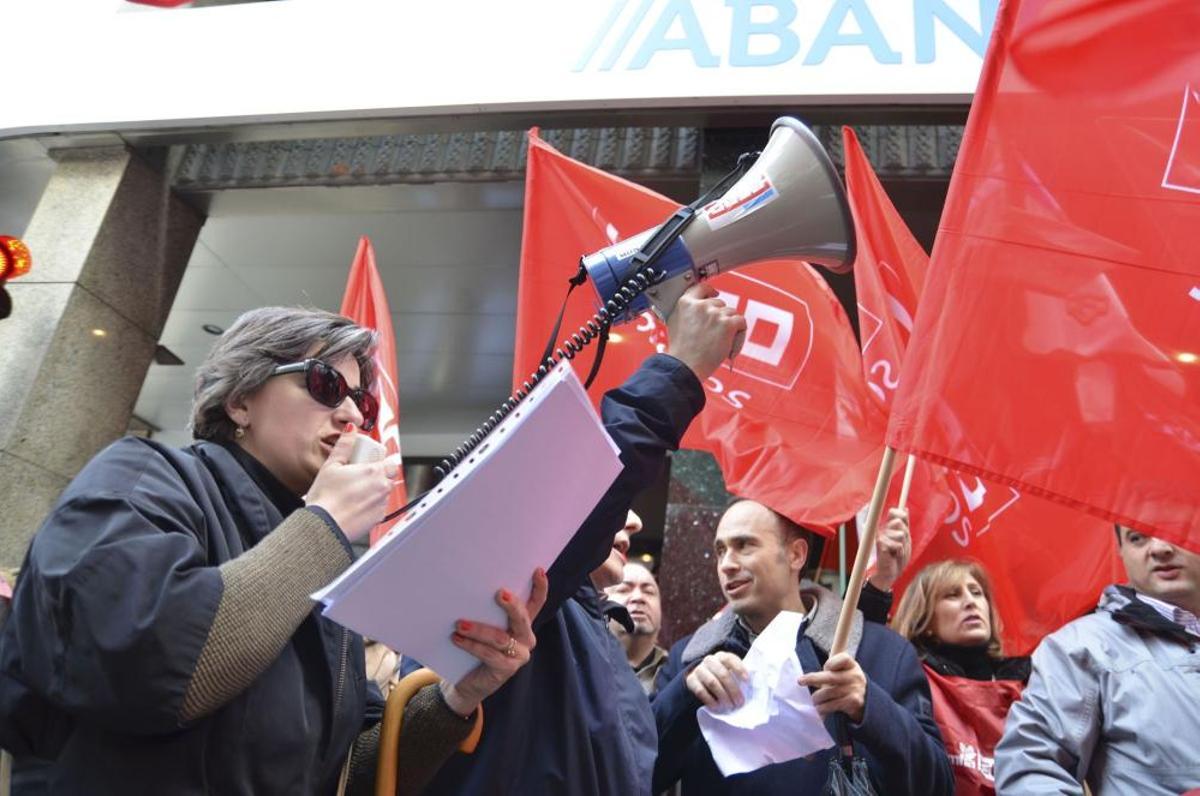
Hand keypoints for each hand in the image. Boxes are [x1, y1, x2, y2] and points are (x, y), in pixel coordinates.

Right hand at [306, 425, 402, 540]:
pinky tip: (355, 505)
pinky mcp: (378, 519)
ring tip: (355, 493)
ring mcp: (382, 504)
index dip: (381, 462)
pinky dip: (372, 505)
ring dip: (375, 491)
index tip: (370, 464)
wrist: (324, 527)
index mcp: (374, 471)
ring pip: (385, 493)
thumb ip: (344, 445)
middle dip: (378, 476)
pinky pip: (380, 508)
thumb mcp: (331, 466)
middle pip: (389, 477)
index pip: (390, 462)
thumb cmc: (325, 498)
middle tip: (360, 478)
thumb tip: (351, 430)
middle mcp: (382, 487)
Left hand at [439, 567, 549, 716]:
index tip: (538, 570)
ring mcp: (519, 655)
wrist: (468, 683)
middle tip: (499, 593)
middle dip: (512, 605)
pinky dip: (472, 646)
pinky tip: (457, 639)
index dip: (540, 587)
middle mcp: (526, 638)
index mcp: (523, 623)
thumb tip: (472, 588)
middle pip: (522, 618)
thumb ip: (487, 612)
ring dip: (478, 629)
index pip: (536, 603)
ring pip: (500, 638)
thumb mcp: (485, 626)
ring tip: (459, 624)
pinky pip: (489, 654)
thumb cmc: (476, 647)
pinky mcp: (507, 669)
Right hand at [666, 284, 747, 379]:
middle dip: (720, 317)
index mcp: (685, 303)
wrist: (686, 366)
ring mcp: (715, 314)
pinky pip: (741, 322)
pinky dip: (739, 333)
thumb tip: (694, 308)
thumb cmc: (680, 351)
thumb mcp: (674, 324)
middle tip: (714, 334)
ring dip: (729, 326)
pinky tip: (730, 343)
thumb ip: (685, 312)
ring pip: (731, 313)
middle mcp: (701, 305)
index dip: (710, 291)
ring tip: (720, 342)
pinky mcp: (727, 324)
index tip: (714, 295)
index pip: (702, 288)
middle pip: (719, 304)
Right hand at [685, 651, 748, 712]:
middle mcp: (709, 660)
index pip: (730, 659)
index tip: (747, 681)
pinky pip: (700, 690)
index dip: (739, 669)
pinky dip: (709, 699)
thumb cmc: (721, 677)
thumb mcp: (730, 672)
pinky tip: (716, 706)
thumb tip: (753, 686)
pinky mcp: (691, 680)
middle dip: (733, 689)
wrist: (700, 678)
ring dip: (722, 695)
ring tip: (729, 705)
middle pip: (722, 673)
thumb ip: (739, 676)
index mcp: (721, 656)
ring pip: (712, 682)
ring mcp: (699, 669)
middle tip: (739, 702)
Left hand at [798, 652, 866, 723]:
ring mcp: (854, 690)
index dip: (830, 663)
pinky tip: (819, 709)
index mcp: (851, 664)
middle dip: (812, 679)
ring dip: (816, 698)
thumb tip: (834, 634)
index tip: (825, 668)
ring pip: (827, 693)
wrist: (866, 702)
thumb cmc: (847, 682)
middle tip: (800, 681)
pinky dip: (822, 708)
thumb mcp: (844, 668)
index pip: (842, 658)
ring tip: (813, 700)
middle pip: (829, 677)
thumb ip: (834, 659)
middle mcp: (855, 676)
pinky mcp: (852, 702)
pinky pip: (831, 705)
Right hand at [868, 507, 910, 592]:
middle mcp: (883, 529)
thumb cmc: (898, 557)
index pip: (895, 512)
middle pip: (899, 522)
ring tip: (897, 552)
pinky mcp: (880, 544)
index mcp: (888, 527)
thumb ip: (905, 525)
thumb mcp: (905, 539)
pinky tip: (893, 556)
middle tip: (900, 546)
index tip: (903, 527)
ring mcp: (880, 536)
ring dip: (903, 547)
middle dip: (905, 536)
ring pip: (901, 534)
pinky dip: (900, 552)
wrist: (891, 572)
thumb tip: (905, 509)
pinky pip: (898, 545)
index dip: (901, 515)